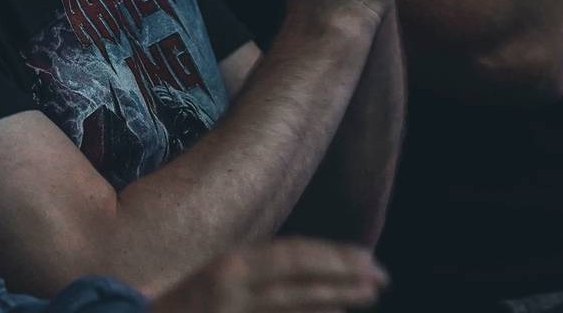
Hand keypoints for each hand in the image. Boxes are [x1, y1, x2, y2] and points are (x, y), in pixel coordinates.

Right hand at [151, 239, 389, 312]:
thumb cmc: (180, 308)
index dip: (332, 256)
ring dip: (336, 299)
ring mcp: (230, 310)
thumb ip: (255, 278)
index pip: (292, 255)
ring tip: (369, 295)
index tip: (367, 258)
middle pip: (300, 277)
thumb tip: (305, 279)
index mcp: (229, 265)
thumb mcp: (217, 283)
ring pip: (294, 305)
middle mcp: (232, 284)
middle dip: (344, 275)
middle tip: (382, 276)